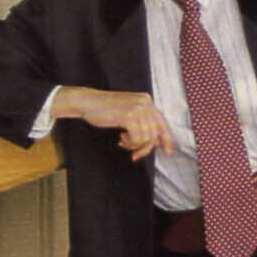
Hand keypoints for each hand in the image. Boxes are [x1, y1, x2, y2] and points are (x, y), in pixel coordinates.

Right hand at [55, 87, 174, 161]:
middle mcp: (146, 102)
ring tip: (123, 142)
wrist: (88, 102)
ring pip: (147, 138)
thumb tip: (158, 142)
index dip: (167, 139)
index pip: (163, 123)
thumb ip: (143, 123)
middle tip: (135, 155)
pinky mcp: (130, 116)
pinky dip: (129, 143)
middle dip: (147, 148)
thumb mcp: (129, 114)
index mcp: (147, 100)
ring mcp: (138, 108)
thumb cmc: (106, 111)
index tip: (168, 152)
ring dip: (134, 145)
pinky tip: (120, 138)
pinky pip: (138, 138)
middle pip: (156, 133)